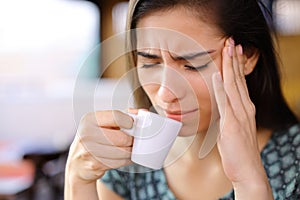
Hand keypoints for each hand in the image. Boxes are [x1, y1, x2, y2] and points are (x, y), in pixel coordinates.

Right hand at [65, 110, 133, 183]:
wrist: (77, 163)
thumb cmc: (94, 139)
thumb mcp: (104, 123)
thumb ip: (123, 115)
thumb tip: (143, 112)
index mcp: (89, 119)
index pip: (116, 116)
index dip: (129, 121)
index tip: (132, 125)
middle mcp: (86, 134)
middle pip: (122, 137)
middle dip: (131, 140)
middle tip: (133, 140)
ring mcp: (88, 151)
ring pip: (123, 151)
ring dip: (130, 151)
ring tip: (129, 149)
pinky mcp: (94, 165)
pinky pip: (119, 162)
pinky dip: (126, 160)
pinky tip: (125, 157)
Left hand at [212, 38, 272, 197]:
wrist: (247, 170)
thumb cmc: (238, 150)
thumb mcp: (233, 128)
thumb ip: (227, 115)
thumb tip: (219, 106)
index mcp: (244, 108)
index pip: (239, 81)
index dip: (235, 64)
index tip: (232, 49)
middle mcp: (244, 108)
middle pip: (237, 79)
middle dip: (233, 58)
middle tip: (231, 40)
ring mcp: (239, 115)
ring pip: (233, 85)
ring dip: (229, 66)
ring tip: (227, 48)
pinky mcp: (231, 125)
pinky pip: (226, 103)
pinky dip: (221, 88)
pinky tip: (217, 75)